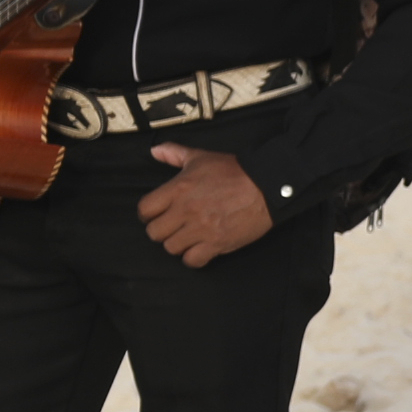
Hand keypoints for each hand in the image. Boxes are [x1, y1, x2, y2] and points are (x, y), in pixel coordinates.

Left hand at [140, 147, 275, 264]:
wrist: (267, 185)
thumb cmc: (234, 171)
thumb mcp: (200, 157)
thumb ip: (174, 154)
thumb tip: (154, 151)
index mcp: (178, 189)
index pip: (145, 209)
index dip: (147, 214)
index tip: (156, 214)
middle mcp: (185, 210)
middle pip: (154, 233)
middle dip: (161, 230)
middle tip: (172, 226)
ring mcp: (201, 229)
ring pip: (171, 248)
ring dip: (177, 244)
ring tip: (187, 237)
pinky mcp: (217, 243)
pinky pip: (193, 260)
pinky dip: (193, 258)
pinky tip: (199, 249)